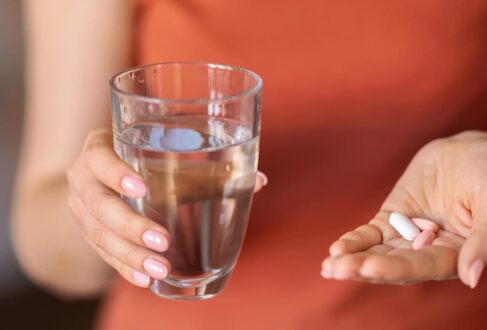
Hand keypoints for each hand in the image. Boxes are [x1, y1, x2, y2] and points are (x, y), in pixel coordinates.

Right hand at [66, 128, 267, 287]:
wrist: (107, 176)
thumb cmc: (147, 160)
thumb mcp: (170, 158)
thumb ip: (209, 168)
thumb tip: (258, 180)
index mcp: (100, 148)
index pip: (98, 158)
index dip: (115, 173)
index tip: (142, 188)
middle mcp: (84, 179)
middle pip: (98, 205)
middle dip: (130, 225)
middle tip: (161, 241)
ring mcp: (81, 209)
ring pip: (98, 235)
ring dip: (129, 255)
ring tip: (159, 269)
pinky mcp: (88, 233)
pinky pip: (101, 254)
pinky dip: (124, 268)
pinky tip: (145, 279)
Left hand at [321, 132, 486, 287]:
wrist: (469, 153)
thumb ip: (486, 238)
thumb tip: (471, 278)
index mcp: (457, 254)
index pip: (425, 266)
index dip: (398, 268)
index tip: (371, 268)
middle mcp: (429, 251)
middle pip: (396, 264)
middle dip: (367, 267)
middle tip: (339, 270)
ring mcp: (408, 236)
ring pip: (379, 253)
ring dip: (355, 260)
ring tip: (330, 267)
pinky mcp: (392, 219)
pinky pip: (371, 234)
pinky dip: (355, 242)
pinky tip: (336, 251)